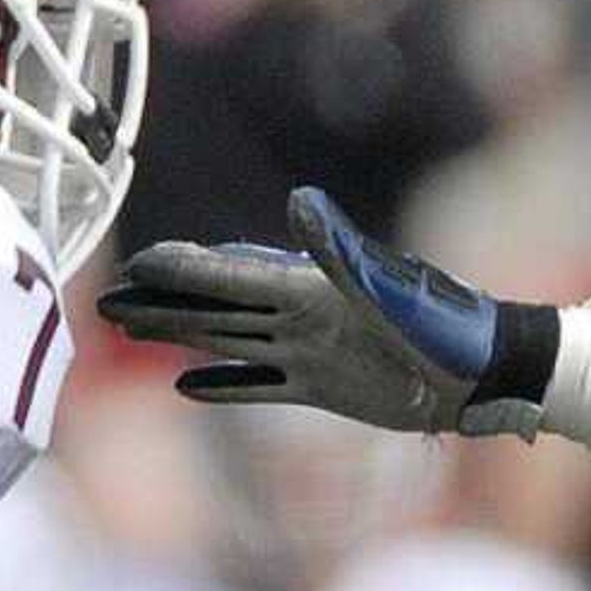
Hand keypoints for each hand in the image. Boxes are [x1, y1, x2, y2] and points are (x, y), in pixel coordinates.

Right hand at [99, 186, 558, 435]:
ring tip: (132, 329)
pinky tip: (188, 385)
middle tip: (107, 300)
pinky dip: (225, 386)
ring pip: (227, 342)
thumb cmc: (443, 327)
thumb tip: (298, 201)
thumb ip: (336, 249)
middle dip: (161, 304)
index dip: (182, 270)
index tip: (136, 264)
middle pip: (214, 309)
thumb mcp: (386, 286)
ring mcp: (308, 353)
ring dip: (180, 336)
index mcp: (306, 288)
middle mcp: (299, 317)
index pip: (228, 277)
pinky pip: (260, 386)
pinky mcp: (323, 388)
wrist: (483, 376)